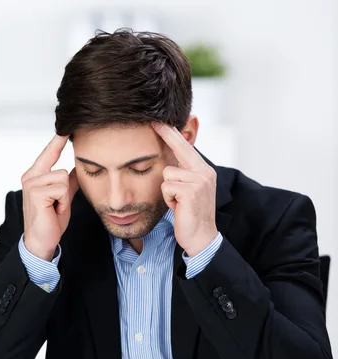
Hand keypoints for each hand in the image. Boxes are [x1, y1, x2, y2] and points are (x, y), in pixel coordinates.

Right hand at [21, 134, 78, 260]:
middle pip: (62, 171)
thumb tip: (78, 167)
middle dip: (65, 192)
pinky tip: (53, 211)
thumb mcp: (63, 196)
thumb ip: (69, 181)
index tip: (65, 126)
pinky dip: (62, 203)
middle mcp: (30, 177)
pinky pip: (61, 189)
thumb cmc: (51, 219)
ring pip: (63, 179)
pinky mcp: (36, 193)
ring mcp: (31, 184)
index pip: (49, 153)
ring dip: (64, 198)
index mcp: (35, 175)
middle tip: (57, 206)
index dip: (57, 141)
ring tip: (55, 208)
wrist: (42, 240)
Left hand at [152, 123, 217, 256]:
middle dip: (167, 135)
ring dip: (167, 190)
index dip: (172, 133)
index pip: (186, 147)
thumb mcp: (190, 190)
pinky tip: (178, 207)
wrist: (201, 237)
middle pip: (179, 149)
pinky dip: (168, 198)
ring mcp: (199, 181)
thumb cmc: (191, 214)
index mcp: (204, 170)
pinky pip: (166, 186)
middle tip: (154, 121)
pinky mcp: (191, 191)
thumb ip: (184, 173)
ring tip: (177, 202)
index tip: (160, 121)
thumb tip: (169, 159)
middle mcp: (204, 172)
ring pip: (167, 173)